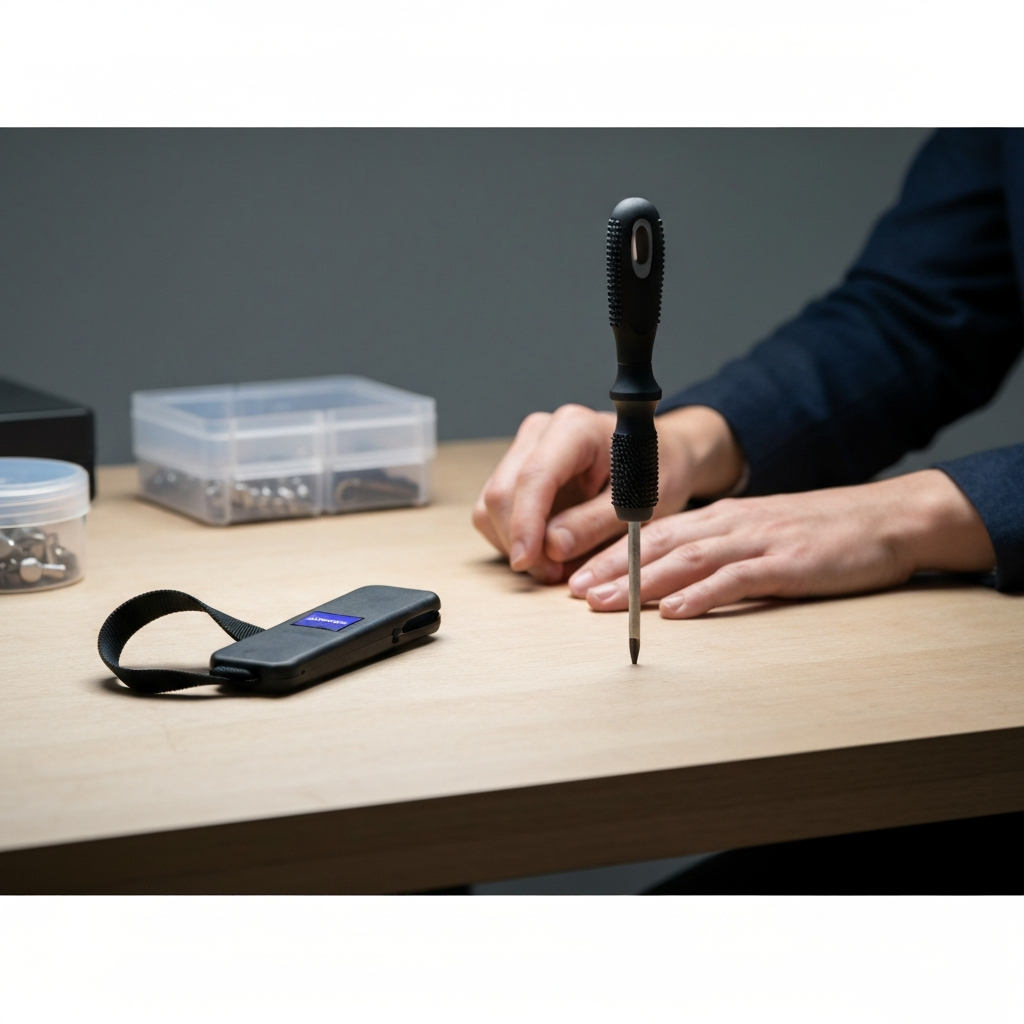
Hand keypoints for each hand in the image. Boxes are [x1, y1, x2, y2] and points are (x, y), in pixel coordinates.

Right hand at [472, 404, 744, 582]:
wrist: (661, 458)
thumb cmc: (658, 473)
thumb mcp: (639, 503)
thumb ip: (595, 524)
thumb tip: (551, 547)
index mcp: (575, 428)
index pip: (535, 476)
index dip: (525, 523)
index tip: (526, 561)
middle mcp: (541, 432)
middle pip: (503, 491)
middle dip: (520, 540)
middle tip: (552, 574)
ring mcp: (524, 450)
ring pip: (491, 505)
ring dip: (515, 543)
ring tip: (555, 565)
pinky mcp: (515, 472)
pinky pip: (493, 512)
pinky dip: (512, 539)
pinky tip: (544, 551)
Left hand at [568, 469, 995, 616]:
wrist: (887, 519)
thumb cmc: (821, 531)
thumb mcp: (760, 532)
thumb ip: (720, 549)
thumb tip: (676, 575)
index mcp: (723, 517)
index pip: (654, 533)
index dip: (612, 554)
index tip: (579, 576)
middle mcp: (732, 523)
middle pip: (659, 545)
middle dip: (612, 569)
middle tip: (574, 592)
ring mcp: (758, 541)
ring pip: (687, 559)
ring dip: (641, 582)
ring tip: (605, 603)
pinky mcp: (787, 563)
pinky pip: (736, 579)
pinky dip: (701, 595)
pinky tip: (674, 612)